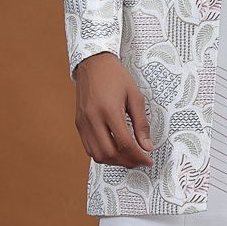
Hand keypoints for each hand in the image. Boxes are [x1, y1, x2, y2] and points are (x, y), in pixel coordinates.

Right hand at [74, 52, 153, 168]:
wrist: (93, 63)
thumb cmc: (116, 76)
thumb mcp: (135, 96)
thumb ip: (141, 124)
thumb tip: (146, 146)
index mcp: (109, 110)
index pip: (125, 143)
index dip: (139, 156)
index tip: (148, 160)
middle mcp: (93, 118)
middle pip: (110, 153)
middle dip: (127, 162)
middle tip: (140, 161)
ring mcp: (83, 122)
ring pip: (97, 155)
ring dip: (114, 161)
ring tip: (128, 157)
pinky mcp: (79, 123)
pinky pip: (89, 147)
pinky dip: (103, 154)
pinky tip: (114, 149)